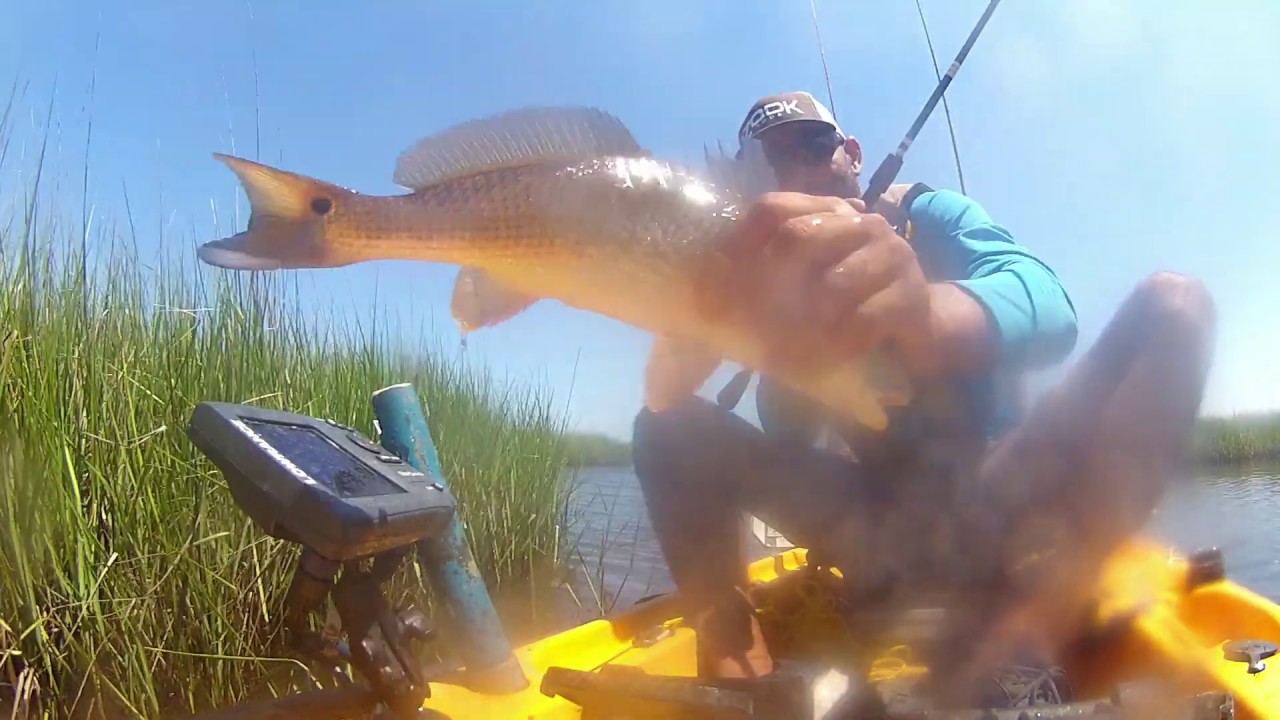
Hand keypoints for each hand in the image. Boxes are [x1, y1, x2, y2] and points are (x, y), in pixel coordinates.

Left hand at [700, 192, 933, 371]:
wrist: (909, 331)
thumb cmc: (834, 314)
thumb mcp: (780, 311)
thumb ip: (731, 323)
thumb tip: (664, 381)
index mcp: (820, 215)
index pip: (770, 210)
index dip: (738, 244)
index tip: (711, 293)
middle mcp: (856, 222)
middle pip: (797, 238)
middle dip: (764, 289)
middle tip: (747, 330)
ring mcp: (888, 253)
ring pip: (830, 285)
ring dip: (801, 326)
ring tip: (782, 357)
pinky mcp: (910, 295)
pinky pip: (863, 320)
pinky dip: (835, 347)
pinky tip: (819, 363)